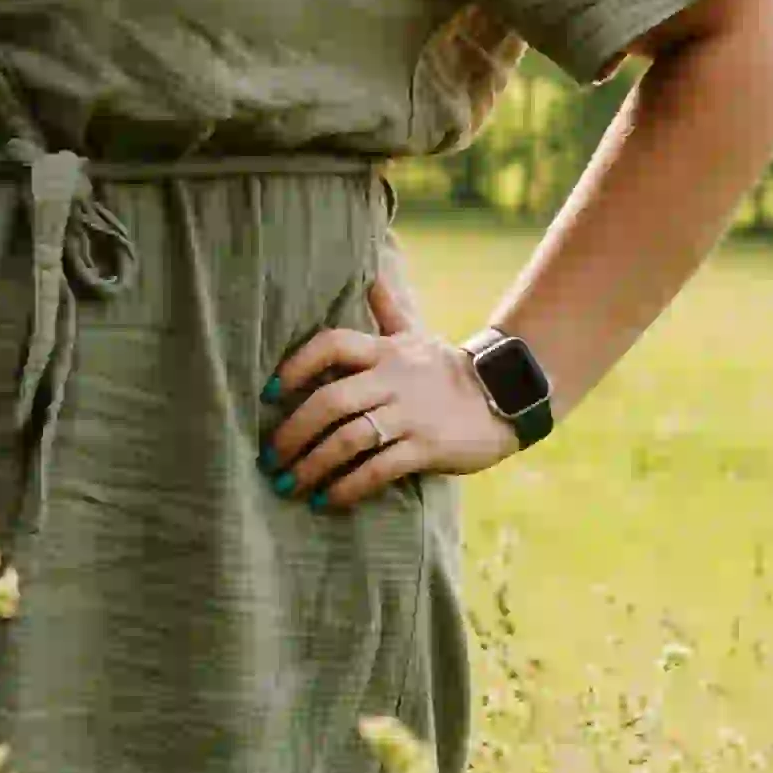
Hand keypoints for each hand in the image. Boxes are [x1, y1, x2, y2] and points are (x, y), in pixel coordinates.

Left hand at [260, 268, 522, 513]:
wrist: (505, 397)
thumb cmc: (446, 369)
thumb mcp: (416, 335)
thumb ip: (388, 309)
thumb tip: (370, 271)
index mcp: (385, 350)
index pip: (330, 345)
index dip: (295, 366)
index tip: (268, 394)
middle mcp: (393, 378)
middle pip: (330, 401)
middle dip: (293, 432)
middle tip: (270, 458)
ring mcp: (409, 414)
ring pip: (348, 439)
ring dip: (312, 465)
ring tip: (289, 486)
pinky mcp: (426, 448)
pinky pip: (378, 470)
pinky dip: (348, 487)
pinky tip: (328, 501)